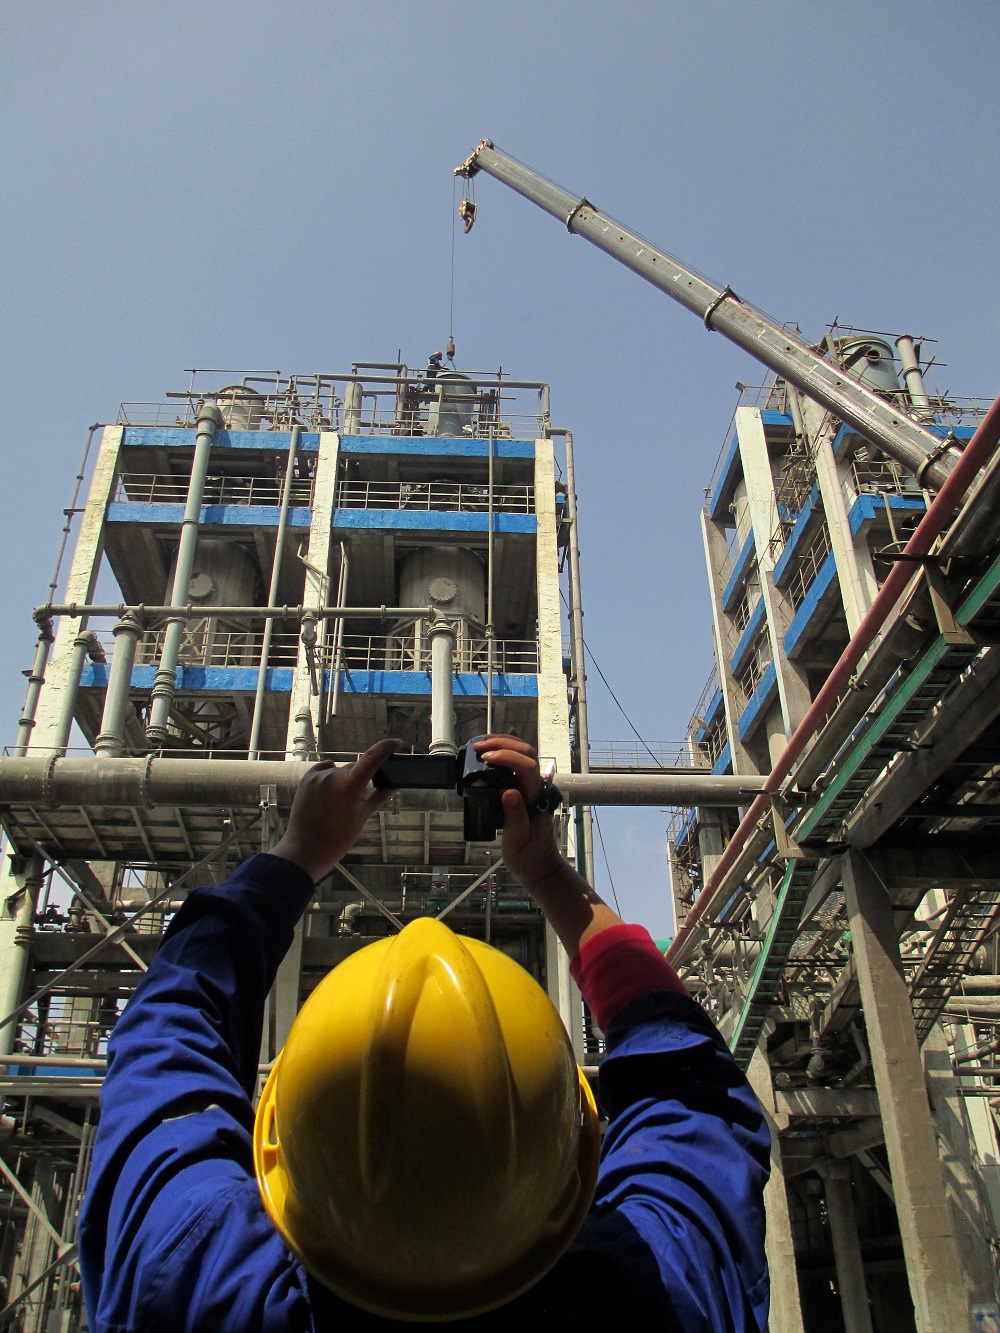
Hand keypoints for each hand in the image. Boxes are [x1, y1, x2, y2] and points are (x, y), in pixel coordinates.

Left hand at [271, 739, 401, 881]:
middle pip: (356, 768)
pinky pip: (325, 770)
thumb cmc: (338, 837)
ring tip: (340, 804)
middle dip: (362, 778)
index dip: (387, 747)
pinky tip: (331, 792)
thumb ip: (379, 796)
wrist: (306, 850)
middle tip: (360, 799)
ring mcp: (317, 776)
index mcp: (349, 785)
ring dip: (345, 780)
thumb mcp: (362, 816)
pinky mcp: (307, 778)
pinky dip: (331, 776)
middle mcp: (332, 775)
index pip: (372, 758)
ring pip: (341, 771)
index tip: (397, 743)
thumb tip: (394, 785)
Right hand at [472, 734, 564, 888]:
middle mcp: (535, 787)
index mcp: (535, 797)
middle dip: (503, 744)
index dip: (508, 757)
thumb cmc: (528, 855)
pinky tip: (506, 737)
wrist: (538, 864)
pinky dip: (511, 748)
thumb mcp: (518, 841)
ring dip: (504, 743)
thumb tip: (509, 792)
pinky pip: (520, 763)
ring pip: (524, 754)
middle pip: (526, 753)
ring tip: (481, 742)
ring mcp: (531, 787)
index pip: (527, 766)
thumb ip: (516, 817)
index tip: (486, 758)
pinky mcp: (524, 789)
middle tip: (478, 747)